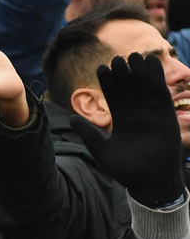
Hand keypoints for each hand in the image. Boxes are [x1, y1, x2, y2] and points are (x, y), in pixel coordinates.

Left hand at [70, 53, 186, 207]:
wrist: (150, 183)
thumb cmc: (126, 172)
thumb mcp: (103, 152)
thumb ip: (89, 135)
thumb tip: (73, 119)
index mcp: (121, 120)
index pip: (114, 96)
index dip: (108, 82)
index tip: (101, 67)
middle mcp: (136, 114)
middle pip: (128, 89)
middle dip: (123, 73)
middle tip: (117, 58)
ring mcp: (151, 114)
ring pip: (144, 88)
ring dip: (140, 72)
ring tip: (134, 56)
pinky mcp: (165, 115)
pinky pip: (160, 93)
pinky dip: (156, 78)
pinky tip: (152, 64)